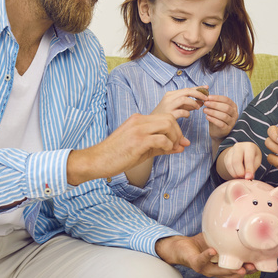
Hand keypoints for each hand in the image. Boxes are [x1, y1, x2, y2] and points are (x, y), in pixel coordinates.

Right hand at [67, 112, 188, 184]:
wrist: (96, 160)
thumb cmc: (117, 155)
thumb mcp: (142, 148)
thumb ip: (161, 146)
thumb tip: (181, 146)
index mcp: (138, 119)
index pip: (165, 117)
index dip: (177, 129)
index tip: (181, 142)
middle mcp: (139, 120)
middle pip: (169, 118)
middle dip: (179, 132)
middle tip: (179, 145)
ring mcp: (138, 129)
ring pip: (167, 124)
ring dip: (175, 137)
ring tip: (172, 148)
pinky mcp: (137, 141)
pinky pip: (161, 139)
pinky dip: (168, 145)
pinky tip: (165, 151)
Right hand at [151, 87, 205, 117]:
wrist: (152, 124)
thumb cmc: (166, 116)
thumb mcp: (177, 107)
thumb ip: (188, 104)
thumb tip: (201, 102)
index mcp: (170, 94)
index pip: (187, 88)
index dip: (198, 88)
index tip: (207, 88)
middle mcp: (169, 98)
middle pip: (187, 91)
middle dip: (198, 94)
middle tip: (206, 99)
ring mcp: (168, 106)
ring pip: (184, 99)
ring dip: (194, 103)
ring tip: (198, 108)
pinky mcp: (168, 115)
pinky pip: (181, 112)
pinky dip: (187, 113)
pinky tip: (188, 116)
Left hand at [155, 233, 252, 277]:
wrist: (181, 247)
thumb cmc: (201, 245)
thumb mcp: (218, 241)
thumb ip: (229, 238)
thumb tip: (244, 225)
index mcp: (222, 267)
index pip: (238, 272)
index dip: (249, 271)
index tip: (259, 265)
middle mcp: (215, 271)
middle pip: (232, 275)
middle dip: (244, 272)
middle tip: (253, 267)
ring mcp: (206, 269)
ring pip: (220, 272)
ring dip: (230, 269)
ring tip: (240, 266)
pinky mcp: (196, 263)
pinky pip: (202, 260)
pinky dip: (208, 255)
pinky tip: (213, 250)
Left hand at [204, 93, 237, 141]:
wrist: (217, 131)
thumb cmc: (217, 117)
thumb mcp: (216, 109)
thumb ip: (213, 102)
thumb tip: (205, 95)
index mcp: (233, 106)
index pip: (227, 100)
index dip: (217, 98)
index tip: (208, 97)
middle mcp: (235, 114)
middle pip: (226, 107)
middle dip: (215, 104)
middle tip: (205, 103)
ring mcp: (232, 122)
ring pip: (224, 116)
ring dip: (213, 112)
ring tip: (204, 110)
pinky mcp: (227, 129)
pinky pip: (221, 124)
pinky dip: (213, 120)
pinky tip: (207, 117)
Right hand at [220, 142, 262, 179]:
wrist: (245, 151)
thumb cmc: (253, 156)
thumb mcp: (257, 161)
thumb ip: (252, 168)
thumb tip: (248, 177)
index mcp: (249, 146)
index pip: (248, 159)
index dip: (248, 170)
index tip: (249, 178)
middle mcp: (238, 146)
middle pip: (236, 161)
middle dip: (240, 173)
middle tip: (245, 178)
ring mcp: (231, 151)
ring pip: (230, 165)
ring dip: (236, 174)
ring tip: (242, 177)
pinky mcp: (226, 156)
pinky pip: (227, 167)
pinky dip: (232, 173)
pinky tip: (237, 175)